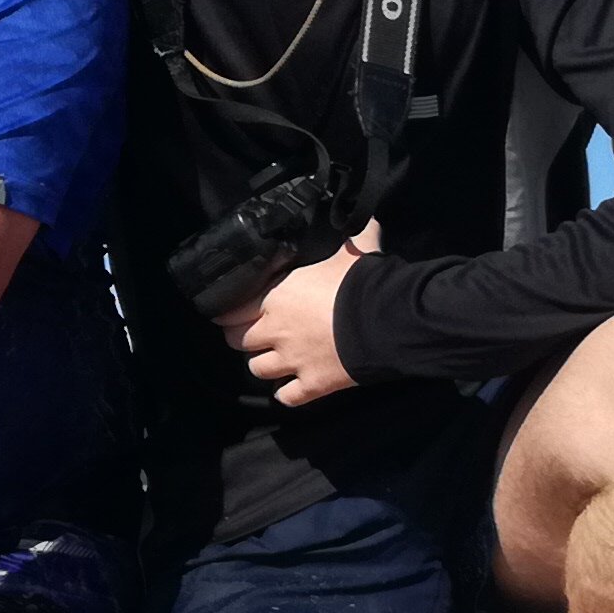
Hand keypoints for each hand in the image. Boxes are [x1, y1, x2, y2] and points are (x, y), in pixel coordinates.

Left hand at [220, 226, 375, 407]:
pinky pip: (286, 397)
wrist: (385, 320)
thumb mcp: (352, 247)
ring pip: (257, 370)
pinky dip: (286, 393)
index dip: (229, 313)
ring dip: (263, 365)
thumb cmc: (363, 281)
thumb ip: (348, 234)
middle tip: (251, 334)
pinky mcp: (312, 385)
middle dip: (243, 338)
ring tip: (271, 359)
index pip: (233, 310)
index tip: (228, 313)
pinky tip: (291, 387)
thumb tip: (360, 215)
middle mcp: (276, 331)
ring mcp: (292, 361)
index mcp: (277, 297)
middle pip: (239, 341)